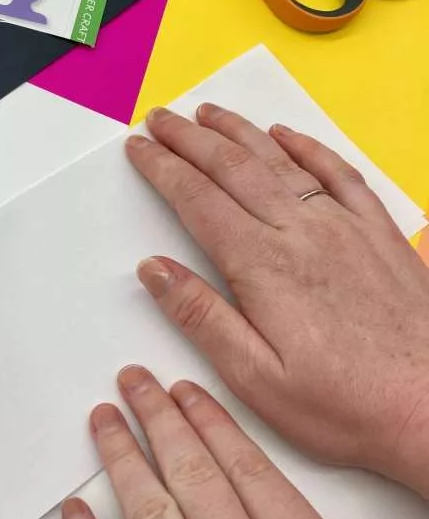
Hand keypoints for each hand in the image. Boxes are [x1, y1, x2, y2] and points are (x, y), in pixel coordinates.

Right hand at [125, 106, 428, 495]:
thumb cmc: (346, 405)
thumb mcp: (256, 379)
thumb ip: (201, 317)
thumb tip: (153, 269)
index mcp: (263, 266)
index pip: (197, 200)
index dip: (162, 168)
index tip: (138, 147)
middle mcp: (301, 232)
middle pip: (232, 168)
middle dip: (189, 139)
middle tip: (159, 118)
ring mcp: (344, 226)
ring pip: (279, 160)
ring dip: (238, 131)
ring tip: (207, 113)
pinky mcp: (378, 232)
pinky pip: (337, 172)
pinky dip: (306, 146)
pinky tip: (286, 135)